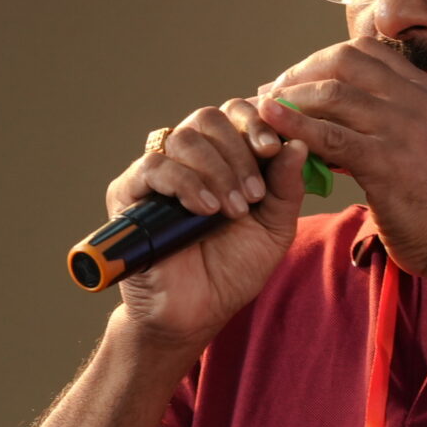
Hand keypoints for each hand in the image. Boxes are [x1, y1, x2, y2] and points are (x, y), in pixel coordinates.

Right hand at [107, 98, 308, 352]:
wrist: (196, 314)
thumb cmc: (233, 270)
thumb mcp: (274, 228)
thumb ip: (287, 187)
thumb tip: (298, 142)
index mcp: (222, 157)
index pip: (234, 113)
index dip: (255, 121)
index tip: (273, 148)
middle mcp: (187, 158)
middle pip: (208, 118)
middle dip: (239, 151)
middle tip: (254, 193)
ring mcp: (156, 173)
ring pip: (183, 138)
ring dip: (217, 171)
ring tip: (234, 210)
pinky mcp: (128, 194)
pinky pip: (153, 166)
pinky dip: (185, 183)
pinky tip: (206, 210)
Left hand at [255, 38, 426, 295]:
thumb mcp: (421, 146)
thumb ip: (385, 125)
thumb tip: (330, 121)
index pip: (366, 51)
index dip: (322, 60)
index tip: (297, 78)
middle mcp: (418, 99)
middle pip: (345, 60)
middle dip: (301, 71)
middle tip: (274, 91)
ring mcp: (403, 128)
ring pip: (332, 93)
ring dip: (291, 98)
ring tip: (264, 111)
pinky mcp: (385, 161)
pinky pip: (328, 135)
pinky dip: (293, 126)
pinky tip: (271, 126)